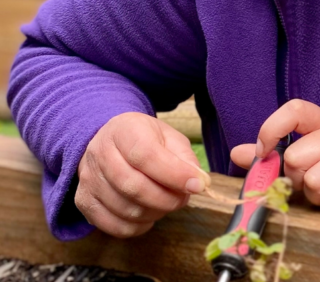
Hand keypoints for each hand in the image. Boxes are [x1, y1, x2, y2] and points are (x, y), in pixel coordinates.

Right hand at [75, 112, 210, 237]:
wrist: (109, 141)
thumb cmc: (145, 139)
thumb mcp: (169, 137)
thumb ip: (185, 158)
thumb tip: (198, 182)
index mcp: (123, 130)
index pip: (146, 156)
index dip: (174, 175)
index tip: (197, 185)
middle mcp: (99, 153)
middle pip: (134, 186)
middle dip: (167, 199)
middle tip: (184, 198)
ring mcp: (88, 179)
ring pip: (125, 209)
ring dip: (155, 212)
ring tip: (167, 203)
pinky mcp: (84, 201)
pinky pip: (114, 226)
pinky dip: (138, 227)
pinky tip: (149, 215)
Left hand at [231, 100, 319, 213]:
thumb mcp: (314, 158)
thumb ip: (277, 156)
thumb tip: (238, 154)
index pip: (294, 110)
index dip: (271, 130)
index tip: (264, 153)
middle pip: (295, 158)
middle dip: (299, 180)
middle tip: (318, 183)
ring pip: (314, 181)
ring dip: (319, 196)